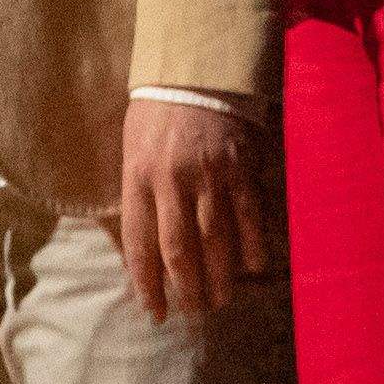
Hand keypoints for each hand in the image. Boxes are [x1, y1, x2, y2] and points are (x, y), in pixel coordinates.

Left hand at [115, 92, 272, 324]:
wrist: (197, 69)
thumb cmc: (157, 113)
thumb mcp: (131, 150)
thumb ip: (137, 196)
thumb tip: (142, 249)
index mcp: (139, 176)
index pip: (141, 245)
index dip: (148, 285)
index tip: (155, 313)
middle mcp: (174, 181)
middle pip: (180, 252)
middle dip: (187, 291)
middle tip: (193, 315)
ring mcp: (212, 176)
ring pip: (216, 242)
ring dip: (219, 279)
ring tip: (220, 301)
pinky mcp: (243, 169)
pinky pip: (250, 218)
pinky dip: (252, 247)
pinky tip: (252, 269)